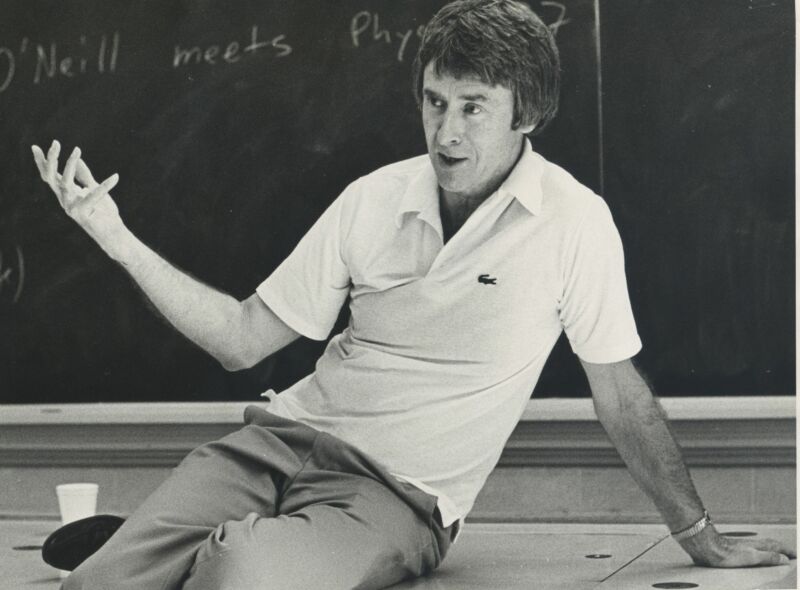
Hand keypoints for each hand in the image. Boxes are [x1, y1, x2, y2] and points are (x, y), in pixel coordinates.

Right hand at [31, 140, 121, 243]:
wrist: (111, 233)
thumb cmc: (102, 211)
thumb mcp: (94, 189)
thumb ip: (84, 175)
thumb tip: (77, 158)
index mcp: (66, 194)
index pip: (49, 176)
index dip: (41, 162)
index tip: (34, 147)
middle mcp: (65, 200)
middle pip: (51, 178)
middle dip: (52, 160)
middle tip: (56, 143)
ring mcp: (72, 208)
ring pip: (65, 184)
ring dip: (70, 165)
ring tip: (77, 150)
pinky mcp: (84, 215)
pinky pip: (94, 196)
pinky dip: (105, 186)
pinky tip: (115, 177)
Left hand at [680, 526, 795, 567]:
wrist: (705, 547)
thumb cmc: (725, 553)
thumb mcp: (751, 558)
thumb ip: (768, 558)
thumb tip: (784, 559)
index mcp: (757, 546)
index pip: (777, 547)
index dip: (787, 551)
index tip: (796, 555)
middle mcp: (751, 544)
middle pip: (770, 545)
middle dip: (781, 549)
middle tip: (790, 553)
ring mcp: (742, 545)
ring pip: (761, 545)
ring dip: (771, 549)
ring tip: (776, 553)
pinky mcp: (733, 548)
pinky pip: (752, 548)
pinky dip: (759, 550)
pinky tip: (754, 553)